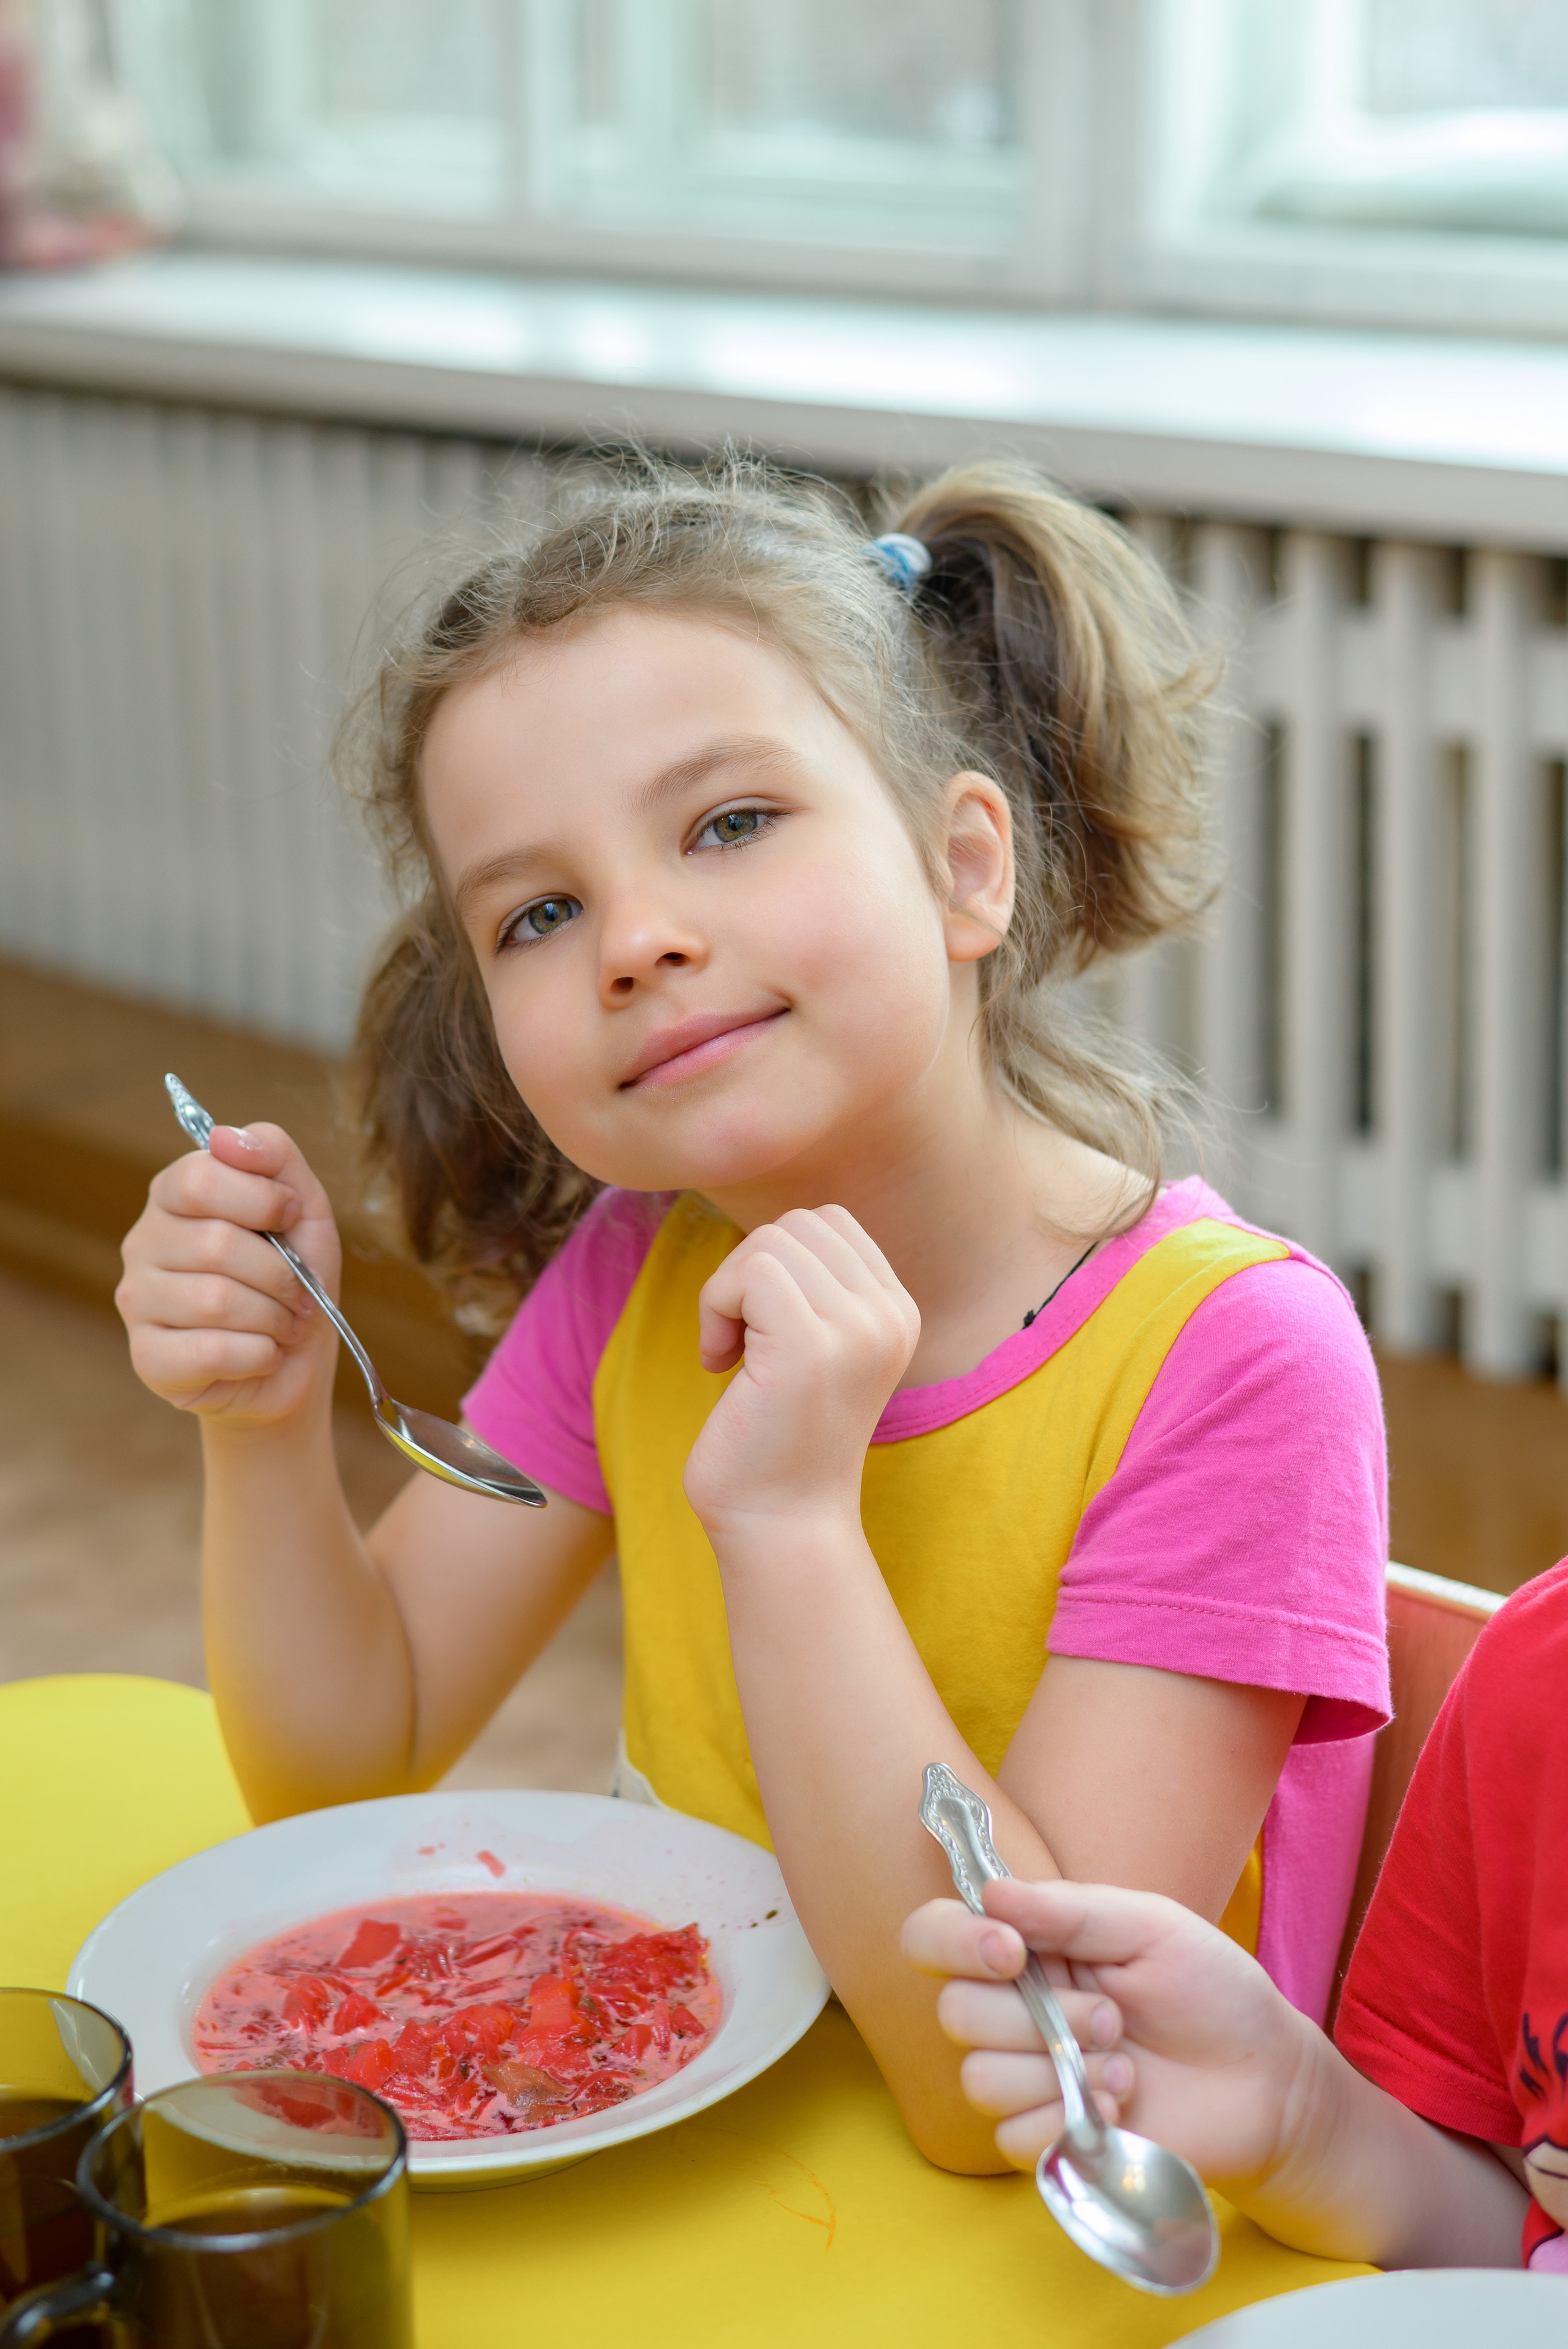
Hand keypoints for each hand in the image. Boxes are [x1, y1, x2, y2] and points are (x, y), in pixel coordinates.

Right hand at [117, 1123, 341, 1429]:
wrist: (294, 1364)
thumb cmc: (295, 1279)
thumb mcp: (304, 1208)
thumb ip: (273, 1155)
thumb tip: (224, 1137)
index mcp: (173, 1196)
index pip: (200, 1176)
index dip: (262, 1199)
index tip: (291, 1218)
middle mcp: (142, 1242)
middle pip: (216, 1243)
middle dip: (281, 1274)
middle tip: (299, 1293)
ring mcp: (137, 1301)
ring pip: (216, 1300)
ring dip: (274, 1318)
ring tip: (284, 1325)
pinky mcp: (148, 1358)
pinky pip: (212, 1350)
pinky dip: (260, 1355)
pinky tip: (263, 1354)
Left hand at [682, 1207, 918, 1535]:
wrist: (782, 1524)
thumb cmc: (778, 1440)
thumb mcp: (814, 1348)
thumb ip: (813, 1288)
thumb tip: (772, 1235)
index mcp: (897, 1312)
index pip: (828, 1222)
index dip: (777, 1262)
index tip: (761, 1328)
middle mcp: (890, 1315)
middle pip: (797, 1224)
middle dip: (748, 1272)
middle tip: (738, 1341)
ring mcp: (856, 1329)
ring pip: (769, 1242)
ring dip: (726, 1292)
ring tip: (731, 1354)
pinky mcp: (809, 1346)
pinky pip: (749, 1272)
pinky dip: (715, 1307)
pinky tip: (718, 1363)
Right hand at [902, 1879, 1311, 2188]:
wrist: (1264, 2080)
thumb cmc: (1210, 1989)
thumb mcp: (1150, 1926)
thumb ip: (1069, 1911)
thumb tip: (990, 1892)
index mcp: (1028, 1948)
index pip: (934, 1935)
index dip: (954, 1942)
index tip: (1012, 1951)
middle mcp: (1014, 2010)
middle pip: (955, 2012)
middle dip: (1038, 2017)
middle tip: (1111, 2017)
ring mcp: (1027, 2079)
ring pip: (979, 2077)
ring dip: (1058, 2071)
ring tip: (1124, 2065)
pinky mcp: (1048, 2139)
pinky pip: (1011, 2138)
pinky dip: (1067, 2122)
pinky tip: (1120, 2108)